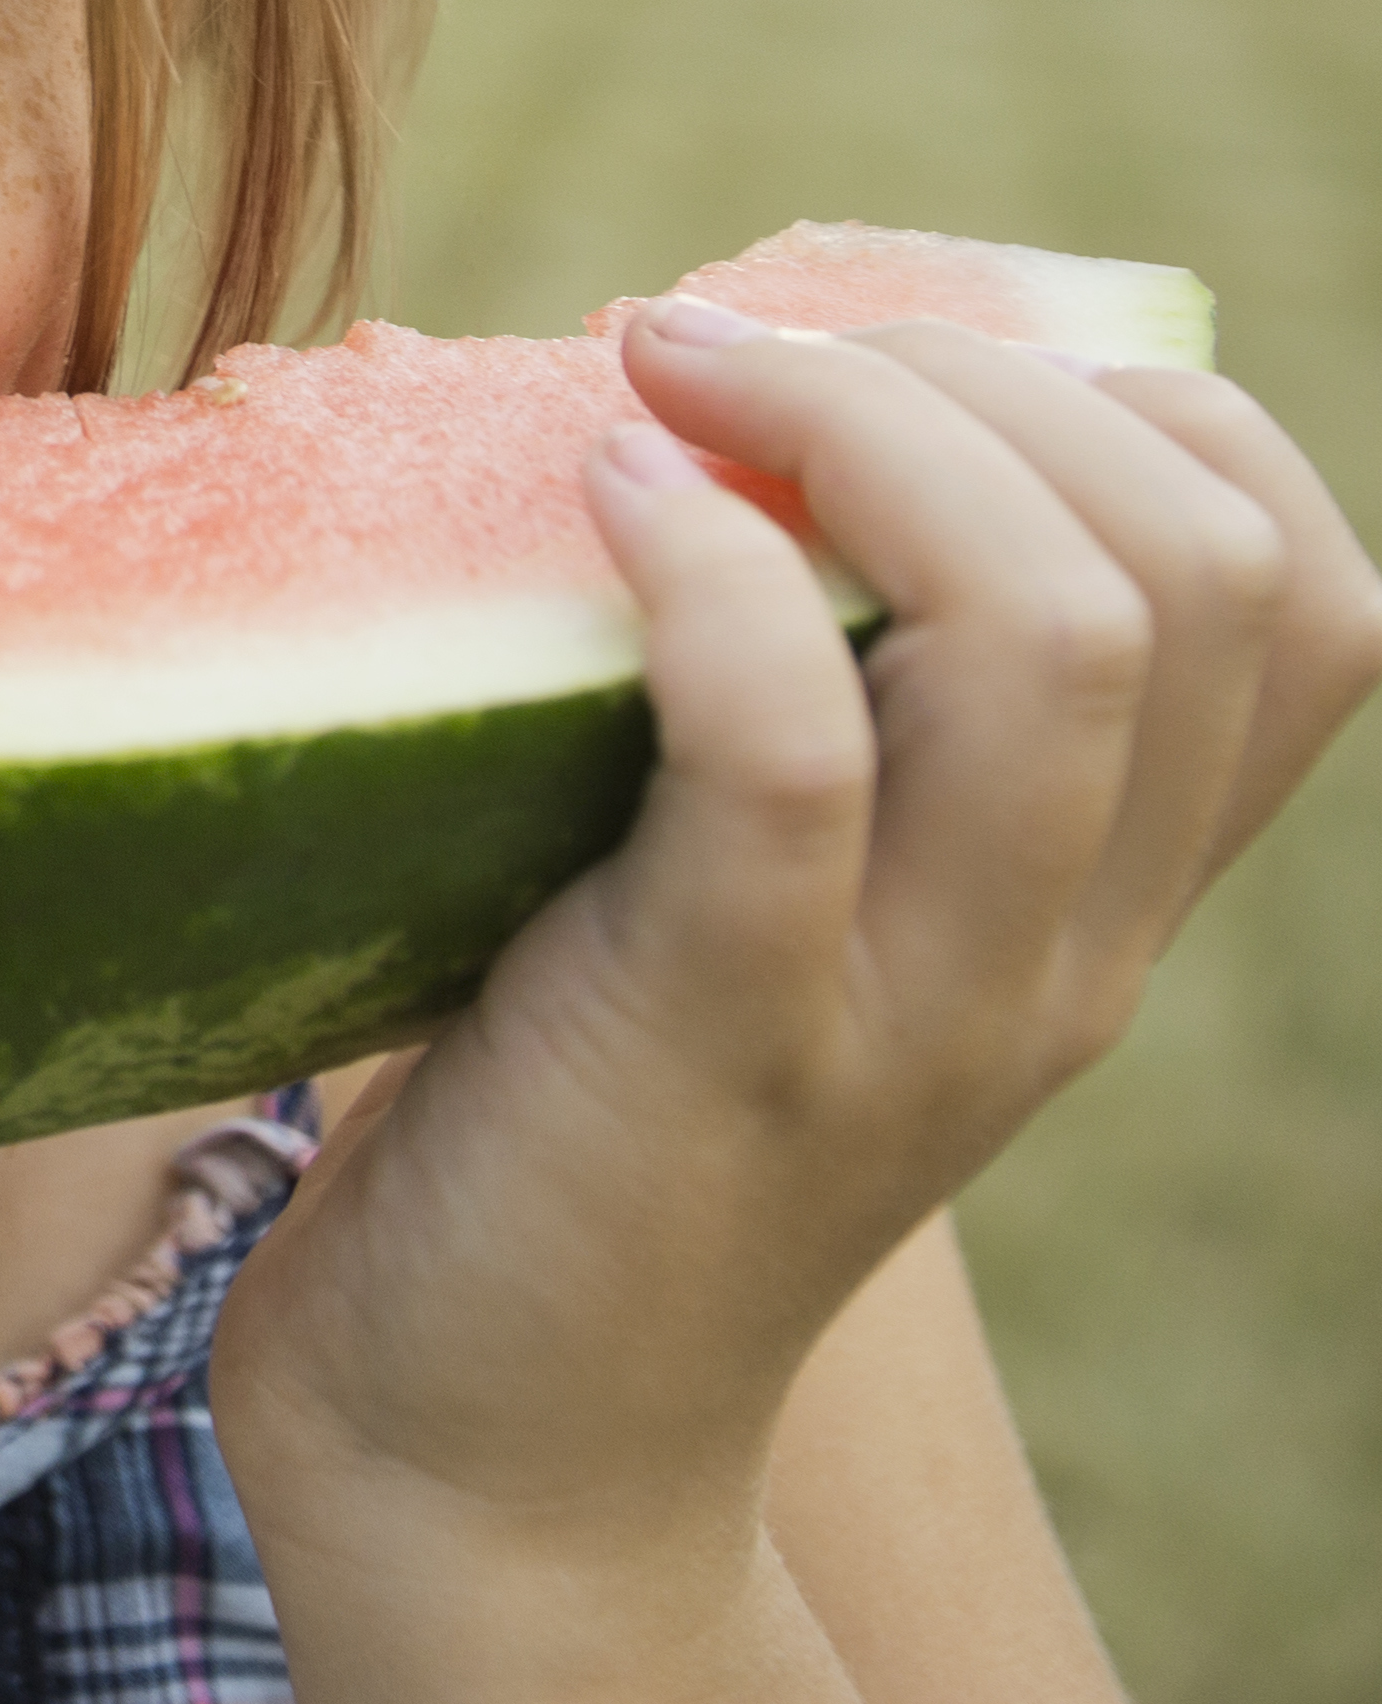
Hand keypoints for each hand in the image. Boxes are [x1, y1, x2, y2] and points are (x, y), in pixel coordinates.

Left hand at [215, 306, 1380, 1668]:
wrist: (482, 1436)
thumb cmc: (570, 1094)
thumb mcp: (752, 876)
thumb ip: (784, 680)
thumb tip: (643, 379)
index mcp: (1098, 897)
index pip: (1304, 596)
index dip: (1146, 408)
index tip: (901, 353)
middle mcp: (1061, 950)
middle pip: (1199, 573)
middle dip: (984, 378)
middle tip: (739, 343)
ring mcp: (912, 1005)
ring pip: (1054, 641)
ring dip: (863, 436)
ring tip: (668, 375)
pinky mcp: (722, 1040)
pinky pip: (792, 761)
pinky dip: (705, 582)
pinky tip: (600, 495)